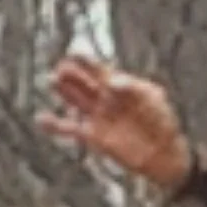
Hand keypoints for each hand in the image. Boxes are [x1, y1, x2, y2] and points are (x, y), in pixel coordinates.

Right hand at [39, 55, 190, 189]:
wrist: (165, 153)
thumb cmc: (163, 122)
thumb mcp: (152, 100)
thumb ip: (133, 88)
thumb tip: (112, 81)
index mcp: (119, 86)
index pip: (98, 70)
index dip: (86, 61)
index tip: (73, 53)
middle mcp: (104, 99)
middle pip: (82, 83)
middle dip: (71, 74)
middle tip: (61, 68)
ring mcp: (98, 117)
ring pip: (75, 100)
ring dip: (63, 91)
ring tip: (52, 80)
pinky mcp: (93, 137)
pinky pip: (71, 129)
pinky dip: (55, 125)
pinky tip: (41, 119)